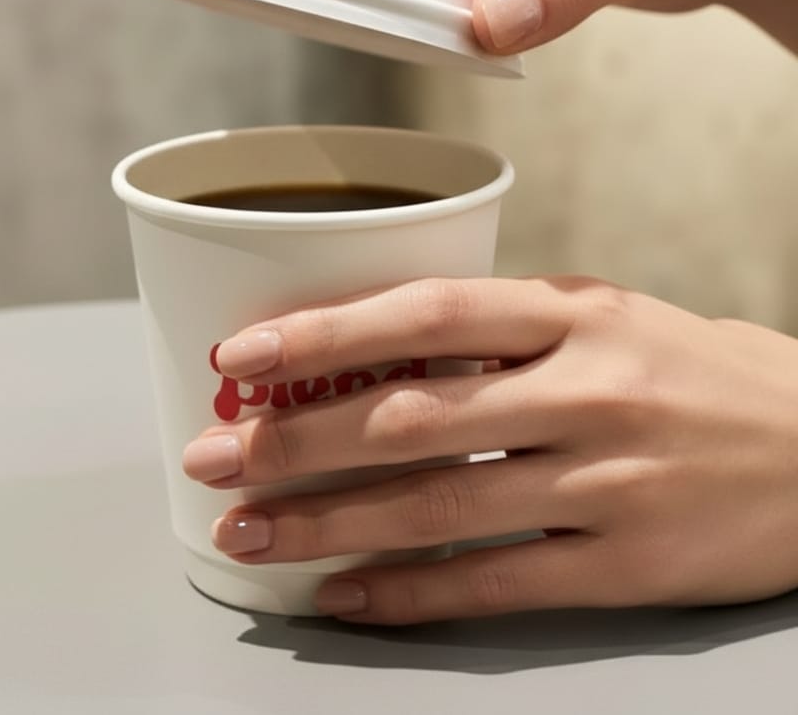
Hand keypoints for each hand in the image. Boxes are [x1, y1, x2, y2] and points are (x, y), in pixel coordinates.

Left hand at [179, 276, 797, 623]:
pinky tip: (342, 594)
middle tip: (212, 458)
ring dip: (326, 524)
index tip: (238, 358)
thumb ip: (495, 331)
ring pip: (436, 506)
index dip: (321, 335)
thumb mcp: (605, 318)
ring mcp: (608, 484)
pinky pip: (493, 582)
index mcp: (572, 314)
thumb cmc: (696, 376)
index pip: (421, 315)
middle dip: (293, 443)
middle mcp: (586, 393)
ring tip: (248, 532)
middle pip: (409, 418)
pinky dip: (405, 592)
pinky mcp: (629, 567)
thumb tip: (354, 350)